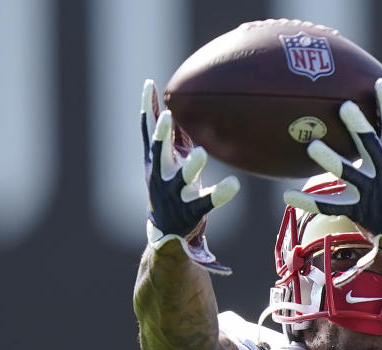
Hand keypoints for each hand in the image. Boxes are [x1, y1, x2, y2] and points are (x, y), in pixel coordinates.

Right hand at [141, 79, 239, 273]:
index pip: (147, 131)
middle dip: (162, 135)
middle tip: (169, 117)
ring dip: (191, 165)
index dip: (148, 109)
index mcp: (155, 160)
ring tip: (200, 152)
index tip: (150, 86)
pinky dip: (220, 193)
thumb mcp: (167, 160)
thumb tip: (174, 102)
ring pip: (182, 177)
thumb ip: (171, 135)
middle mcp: (162, 175)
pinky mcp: (191, 210)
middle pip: (159, 152)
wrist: (165, 230)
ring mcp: (175, 193)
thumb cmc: (169, 186)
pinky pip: (206, 201)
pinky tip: (233, 184)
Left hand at [282, 78, 381, 251]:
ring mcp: (371, 191)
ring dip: (330, 159)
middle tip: (344, 105)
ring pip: (348, 174)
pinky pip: (329, 206)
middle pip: (371, 145)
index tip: (376, 84)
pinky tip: (287, 194)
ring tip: (312, 145)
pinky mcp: (358, 209)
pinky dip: (308, 201)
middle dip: (358, 126)